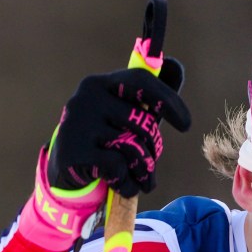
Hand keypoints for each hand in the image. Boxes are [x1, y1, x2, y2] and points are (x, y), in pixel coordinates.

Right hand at [48, 62, 190, 198]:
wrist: (65, 167)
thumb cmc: (105, 137)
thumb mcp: (125, 115)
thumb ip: (149, 97)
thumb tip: (175, 66)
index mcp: (102, 83)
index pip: (142, 82)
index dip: (169, 101)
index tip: (186, 125)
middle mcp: (87, 98)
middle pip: (142, 122)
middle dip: (155, 147)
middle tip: (152, 161)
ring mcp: (78, 124)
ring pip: (133, 148)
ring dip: (144, 170)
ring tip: (142, 179)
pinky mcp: (73, 151)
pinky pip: (118, 167)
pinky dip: (128, 182)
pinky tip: (124, 185)